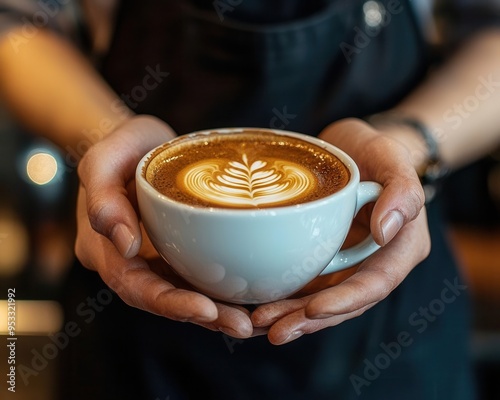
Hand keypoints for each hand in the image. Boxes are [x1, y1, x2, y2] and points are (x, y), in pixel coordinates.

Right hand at [75, 115, 253, 337]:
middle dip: (203, 315)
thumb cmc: (119, 147)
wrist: (136, 143)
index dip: (168, 302)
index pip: (134, 286)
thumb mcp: (101, 161)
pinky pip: (196, 274)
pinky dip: (220, 290)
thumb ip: (103, 200)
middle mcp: (129, 262)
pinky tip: (248, 296)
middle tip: (241, 325)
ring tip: (251, 320)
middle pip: (163, 299)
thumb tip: (126, 245)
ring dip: (217, 311)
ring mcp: (154, 258)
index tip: (206, 308)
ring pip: (183, 293)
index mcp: (104, 249)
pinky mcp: (176, 249)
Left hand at [251, 118, 430, 344]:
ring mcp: (347, 263)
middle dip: (309, 320)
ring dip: (291, 315)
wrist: (353, 148)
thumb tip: (385, 231)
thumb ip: (403, 190)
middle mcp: (373, 262)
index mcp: (400, 248)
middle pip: (344, 302)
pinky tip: (256, 302)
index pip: (375, 284)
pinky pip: (304, 281)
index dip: (345, 301)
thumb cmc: (377, 150)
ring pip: (321, 298)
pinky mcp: (323, 256)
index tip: (312, 309)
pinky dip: (283, 295)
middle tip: (274, 330)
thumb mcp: (394, 157)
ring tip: (257, 323)